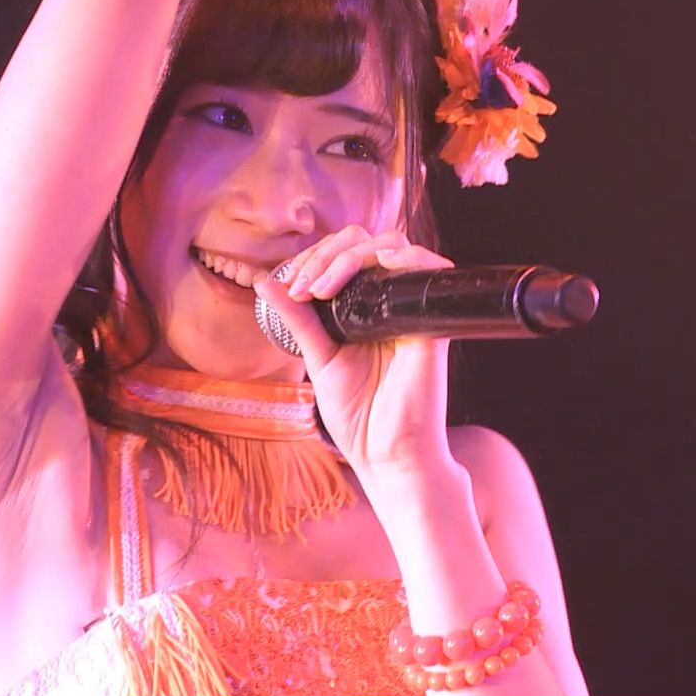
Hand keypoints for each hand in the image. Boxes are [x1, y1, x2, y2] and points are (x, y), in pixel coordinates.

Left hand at [252, 226, 460, 487]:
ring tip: (317, 288)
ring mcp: (411, 308)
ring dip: (346, 255)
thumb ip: (299, 320)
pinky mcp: (429, 320)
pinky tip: (354, 277)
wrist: (386, 453)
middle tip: (300, 285)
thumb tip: (266, 282)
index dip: (314, 257)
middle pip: (367, 241)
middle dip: (325, 252)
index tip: (287, 287)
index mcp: (366, 309)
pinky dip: (394, 258)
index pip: (346, 255)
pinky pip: (421, 268)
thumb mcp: (319, 359)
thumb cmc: (358, 415)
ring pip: (391, 245)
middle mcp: (391, 302)